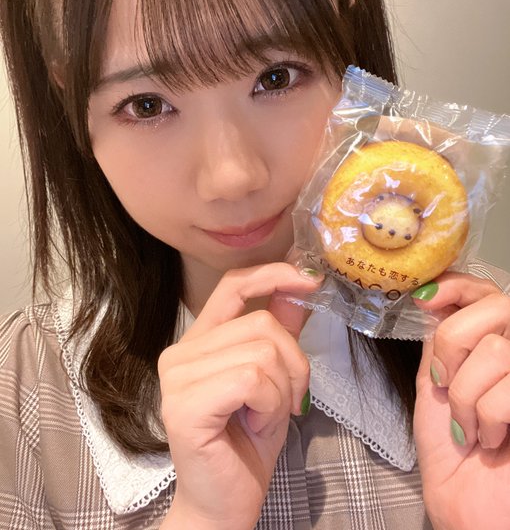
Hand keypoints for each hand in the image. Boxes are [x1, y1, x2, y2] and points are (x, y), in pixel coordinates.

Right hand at [158, 263, 320, 529]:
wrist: (224, 505)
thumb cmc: (248, 442)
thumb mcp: (275, 378)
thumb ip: (282, 330)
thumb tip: (302, 282)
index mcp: (199, 340)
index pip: (233, 284)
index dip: (273, 274)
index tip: (310, 278)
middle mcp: (180, 353)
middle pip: (262, 324)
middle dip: (293, 364)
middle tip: (288, 401)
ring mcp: (177, 378)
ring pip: (261, 352)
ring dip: (283, 390)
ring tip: (268, 416)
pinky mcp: (185, 405)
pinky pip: (252, 380)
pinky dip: (271, 404)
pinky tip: (257, 425)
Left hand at [413, 272, 509, 529]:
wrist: (467, 502)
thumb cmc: (450, 448)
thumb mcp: (434, 379)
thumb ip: (440, 336)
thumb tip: (432, 297)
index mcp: (494, 339)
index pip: (487, 288)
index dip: (458, 285)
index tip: (425, 300)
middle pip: (495, 306)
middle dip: (454, 343)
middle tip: (445, 380)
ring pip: (495, 350)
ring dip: (466, 394)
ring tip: (467, 423)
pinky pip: (507, 392)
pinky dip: (486, 418)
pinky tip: (491, 438)